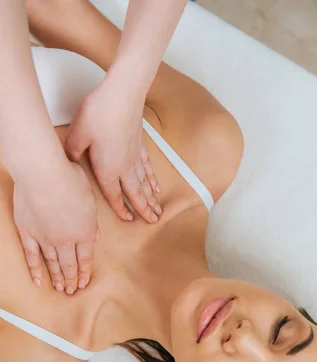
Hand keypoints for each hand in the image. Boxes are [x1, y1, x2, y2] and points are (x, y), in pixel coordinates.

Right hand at [14, 161, 97, 293]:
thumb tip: (96, 237)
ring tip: (60, 289)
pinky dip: (35, 270)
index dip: (85, 271)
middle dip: (72, 279)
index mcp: (85, 231)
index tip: (84, 281)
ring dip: (57, 277)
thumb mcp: (90, 197)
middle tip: (72, 290)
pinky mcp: (28, 232)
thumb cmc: (68, 177)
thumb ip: (93, 220)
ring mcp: (45, 237)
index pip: (86, 258)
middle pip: (70, 264)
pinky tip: (39, 281)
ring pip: (53, 263)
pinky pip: (32, 256)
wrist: (42, 171)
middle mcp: (66, 239)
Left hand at [65, 78, 161, 223]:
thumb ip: (71, 153)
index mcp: (108, 168)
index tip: (127, 219)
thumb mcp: (77, 134)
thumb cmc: (100, 112)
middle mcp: (124, 166)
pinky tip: (156, 185)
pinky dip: (152, 179)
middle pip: (136, 193)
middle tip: (152, 220)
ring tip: (157, 209)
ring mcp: (134, 156)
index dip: (121, 209)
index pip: (114, 195)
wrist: (122, 93)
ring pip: (144, 183)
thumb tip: (67, 163)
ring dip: (151, 198)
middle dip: (144, 209)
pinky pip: (148, 167)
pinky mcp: (140, 144)